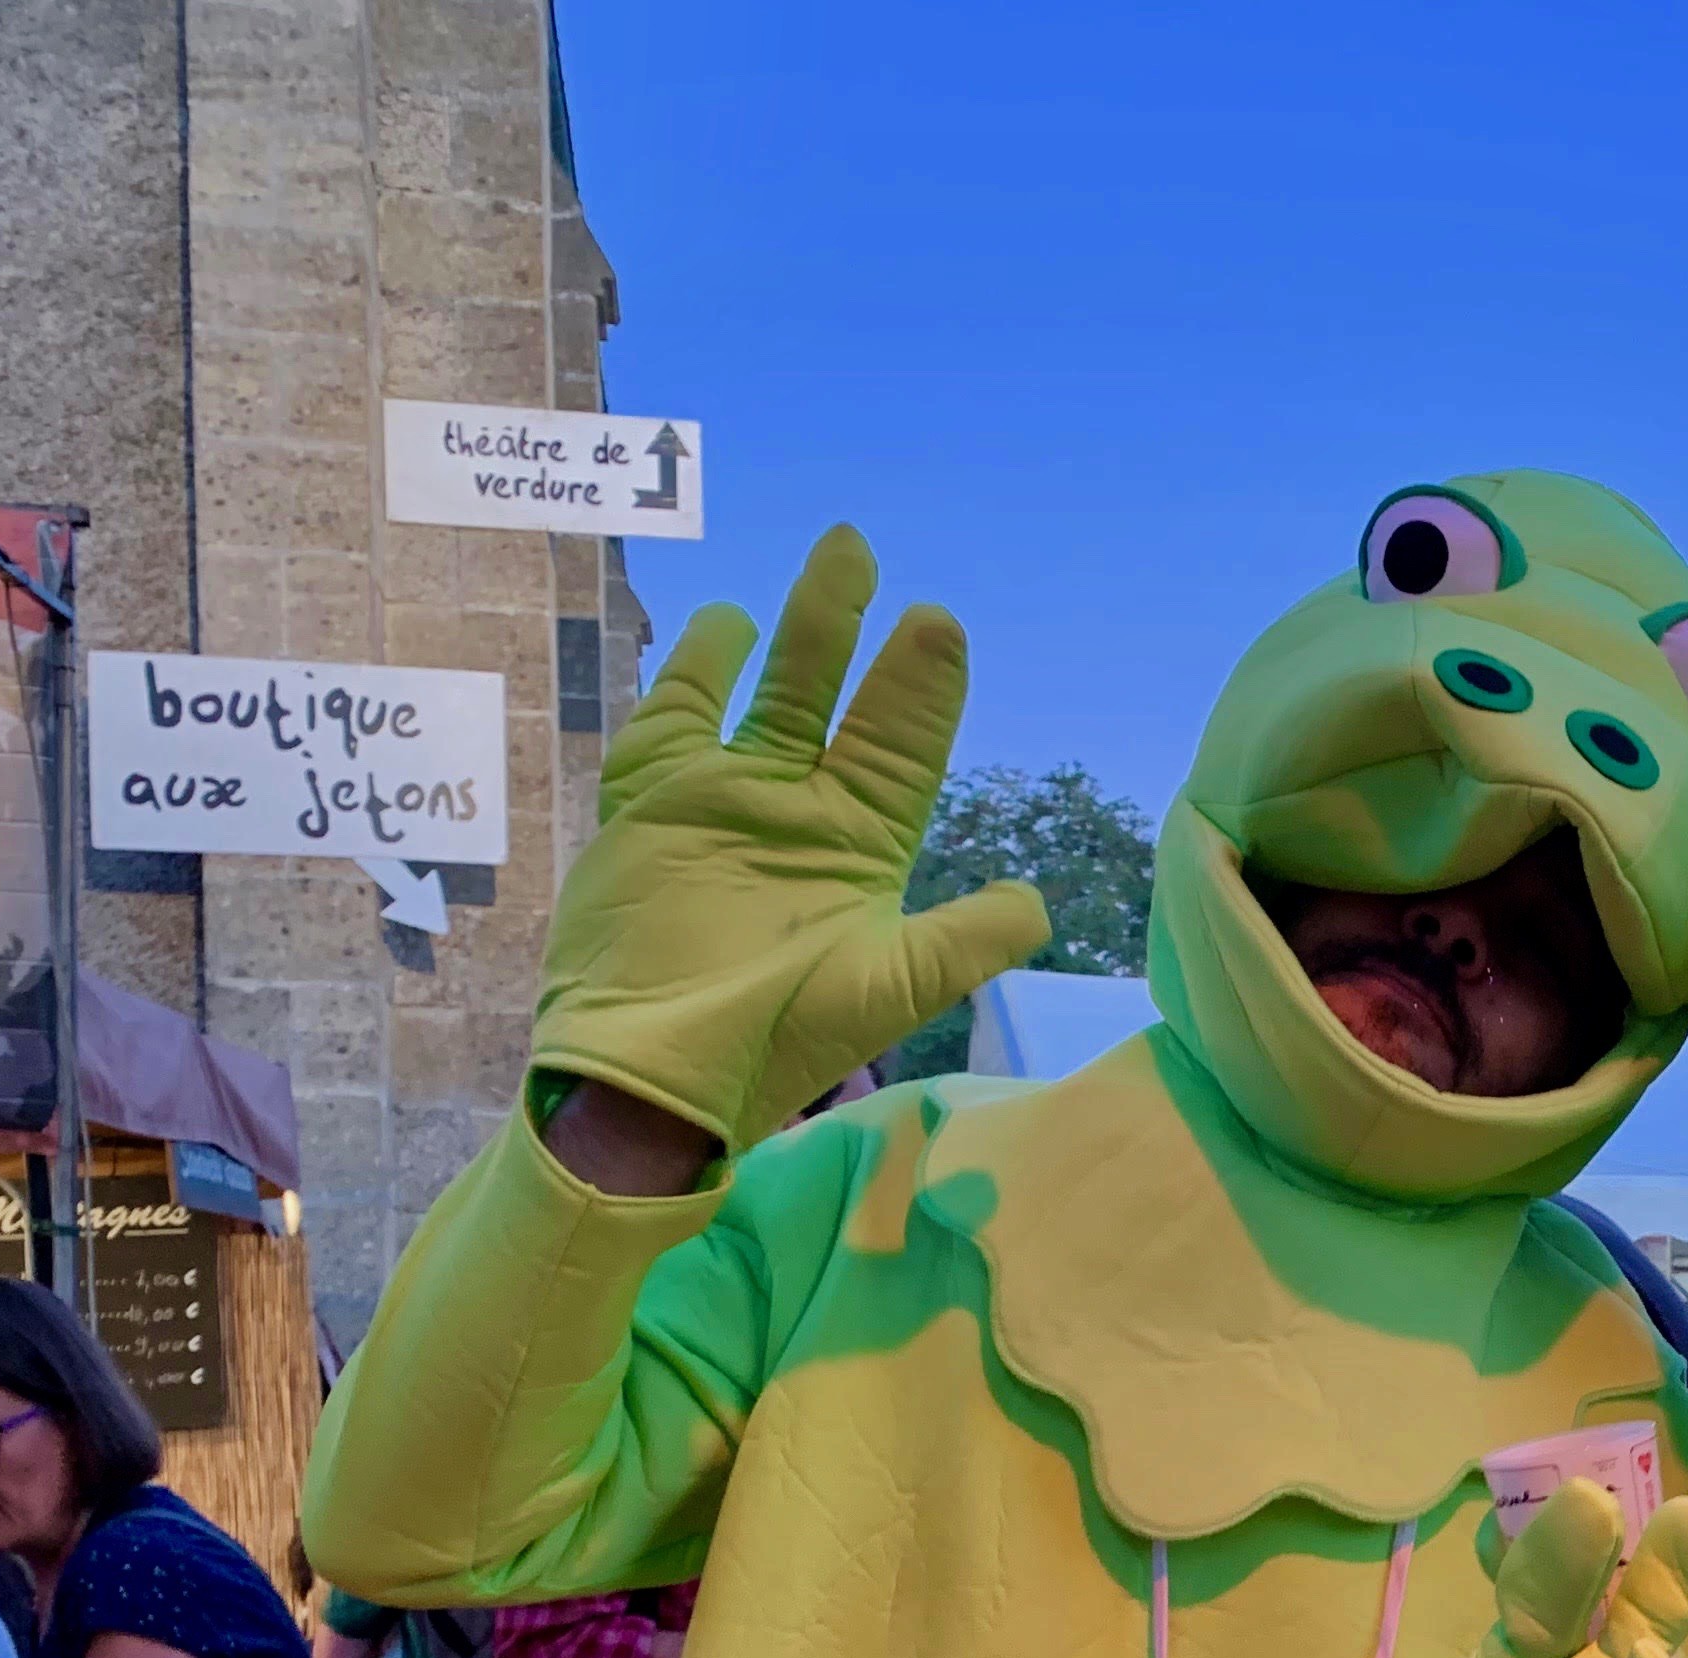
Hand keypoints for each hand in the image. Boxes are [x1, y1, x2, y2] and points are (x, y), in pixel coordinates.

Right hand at [532, 527, 1052, 1157]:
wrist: (652, 1077)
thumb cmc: (775, 1037)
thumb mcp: (893, 986)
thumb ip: (967, 939)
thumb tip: (1036, 900)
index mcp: (860, 850)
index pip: (901, 749)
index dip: (921, 688)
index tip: (938, 624)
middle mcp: (797, 814)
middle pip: (834, 700)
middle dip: (852, 630)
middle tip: (865, 550)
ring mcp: (722, 803)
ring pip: (763, 694)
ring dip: (794, 631)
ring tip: (828, 563)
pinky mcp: (651, 804)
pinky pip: (673, 722)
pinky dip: (693, 674)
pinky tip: (723, 626)